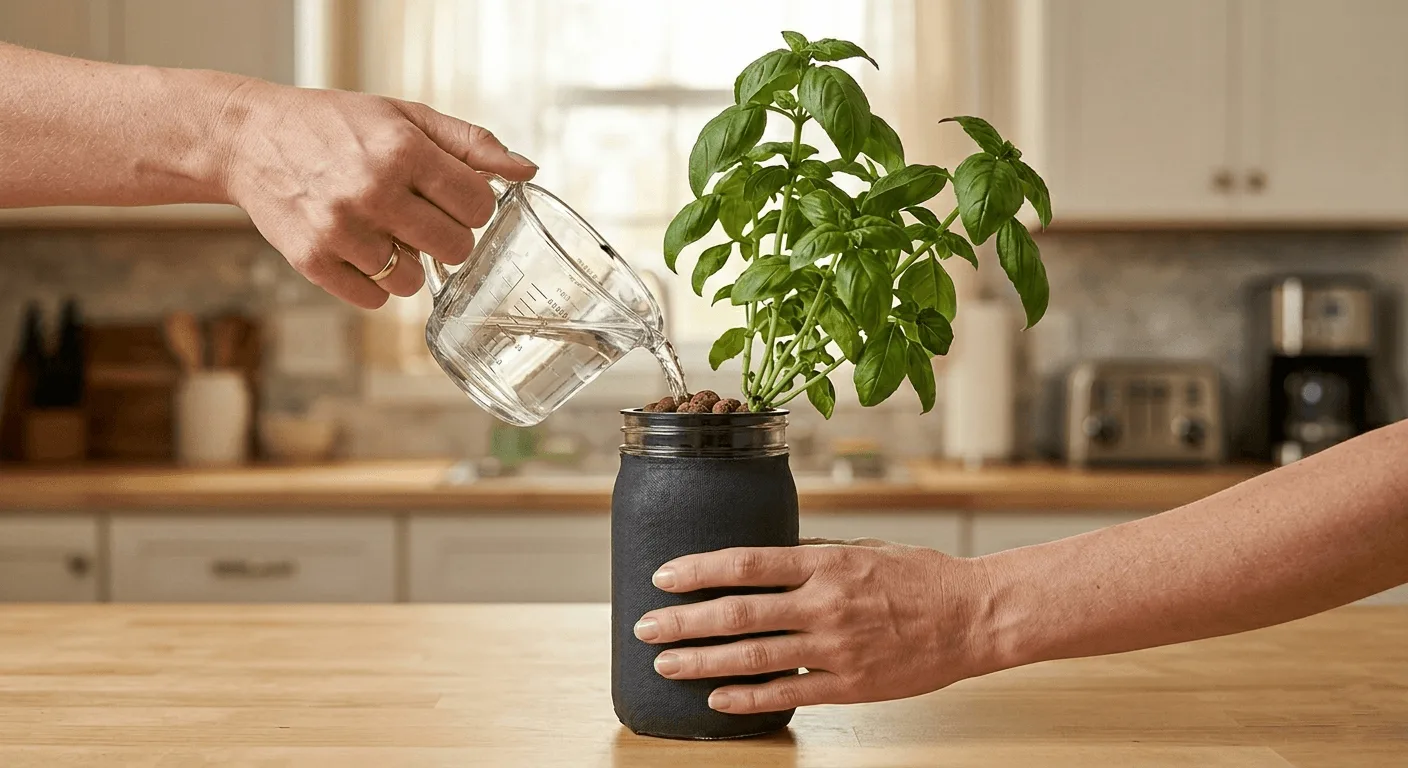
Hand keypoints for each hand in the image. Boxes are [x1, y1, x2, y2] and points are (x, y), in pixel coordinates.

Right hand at [220, 81, 537, 307]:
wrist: (250, 138)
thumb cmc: (336, 126)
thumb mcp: (406, 117)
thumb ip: (471, 143)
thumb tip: (528, 170)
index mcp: (402, 150)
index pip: (479, 205)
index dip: (474, 206)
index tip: (455, 199)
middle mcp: (372, 190)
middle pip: (454, 248)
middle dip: (448, 238)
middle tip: (423, 219)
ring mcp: (340, 229)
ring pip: (413, 281)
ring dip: (408, 263)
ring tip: (386, 234)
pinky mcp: (312, 260)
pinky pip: (374, 299)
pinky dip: (375, 283)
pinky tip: (361, 252)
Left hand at [633, 538, 997, 714]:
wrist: (973, 617)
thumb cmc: (921, 576)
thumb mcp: (864, 550)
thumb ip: (815, 555)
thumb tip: (767, 557)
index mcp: (825, 563)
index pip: (746, 563)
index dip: (699, 570)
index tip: (663, 576)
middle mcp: (824, 603)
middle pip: (737, 612)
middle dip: (683, 621)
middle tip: (645, 627)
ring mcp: (836, 647)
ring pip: (753, 656)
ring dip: (702, 661)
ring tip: (666, 665)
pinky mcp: (850, 685)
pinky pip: (788, 694)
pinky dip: (748, 698)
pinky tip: (716, 699)